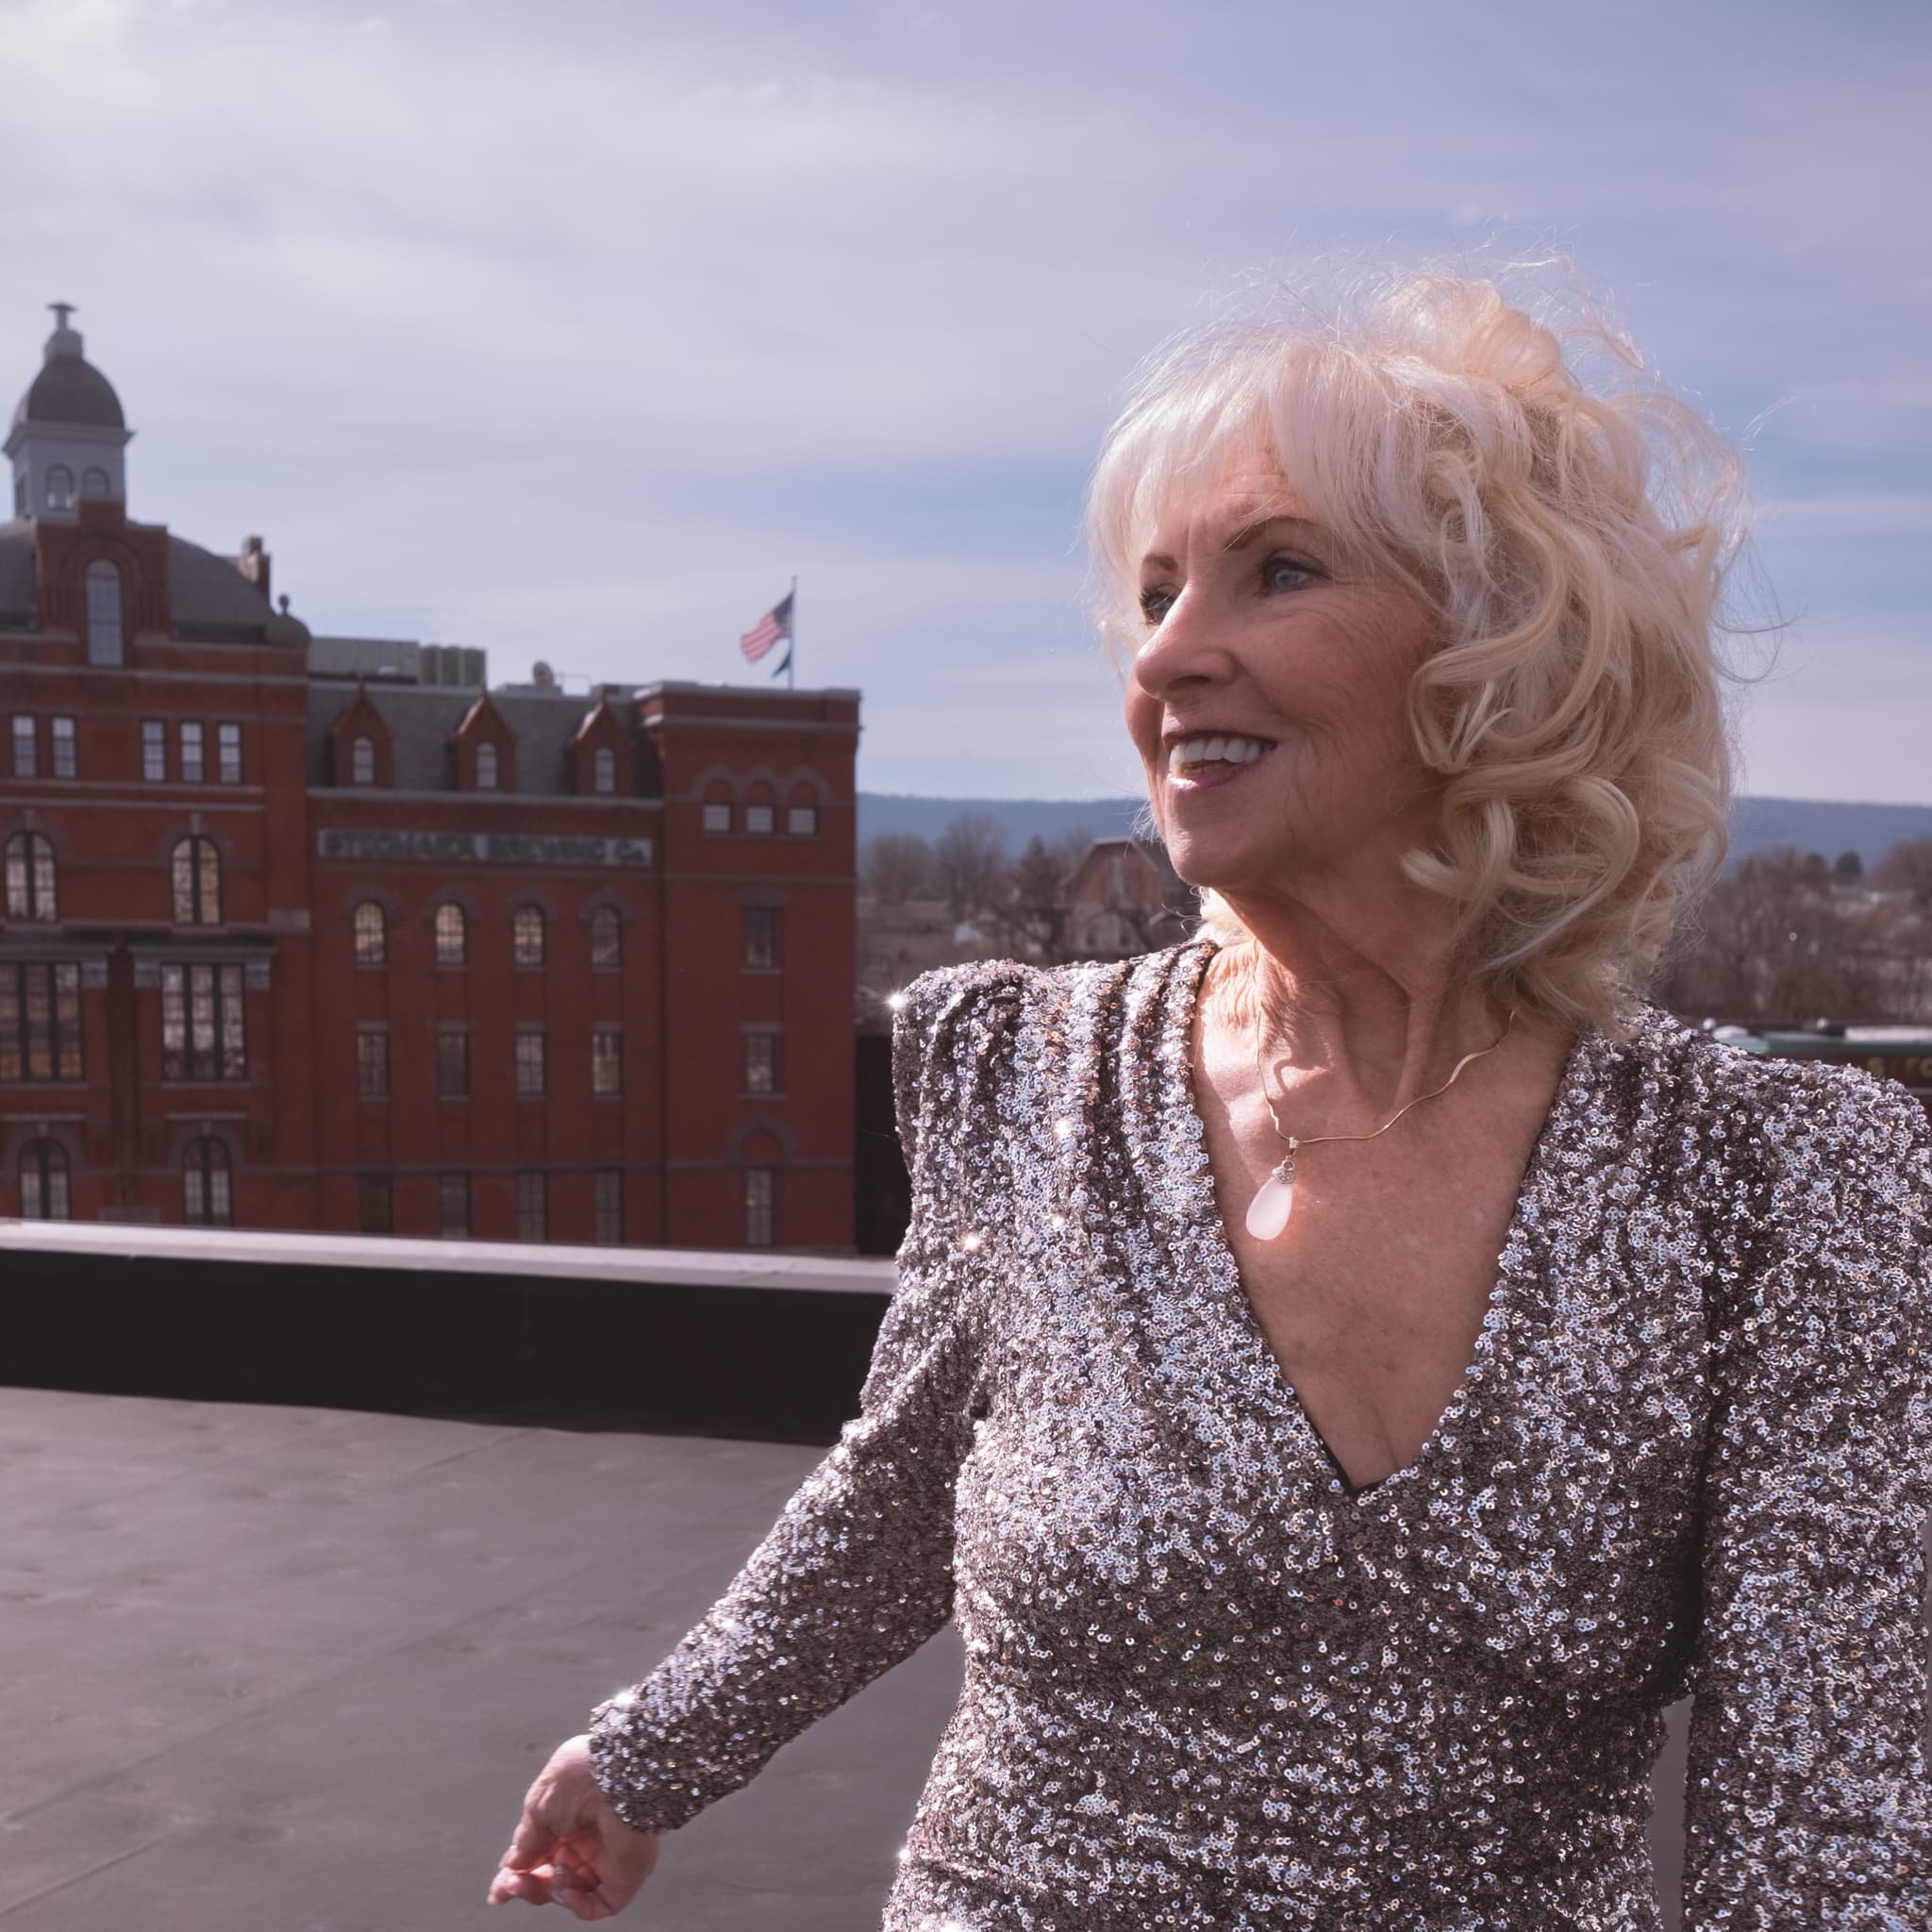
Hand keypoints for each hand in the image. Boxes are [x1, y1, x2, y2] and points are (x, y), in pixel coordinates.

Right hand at [487, 1733, 660, 1918]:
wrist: (619, 1773)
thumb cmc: (580, 1778)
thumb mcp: (540, 1805)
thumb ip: (527, 1839)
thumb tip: (512, 1864)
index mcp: (566, 1818)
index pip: (539, 1855)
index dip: (517, 1874)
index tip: (498, 1892)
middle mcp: (586, 1840)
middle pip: (550, 1877)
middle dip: (526, 1885)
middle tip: (511, 1887)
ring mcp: (606, 1860)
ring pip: (569, 1893)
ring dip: (549, 1890)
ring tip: (551, 1874)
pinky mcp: (625, 1876)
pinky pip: (597, 1906)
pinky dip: (575, 1904)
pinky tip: (565, 1885)